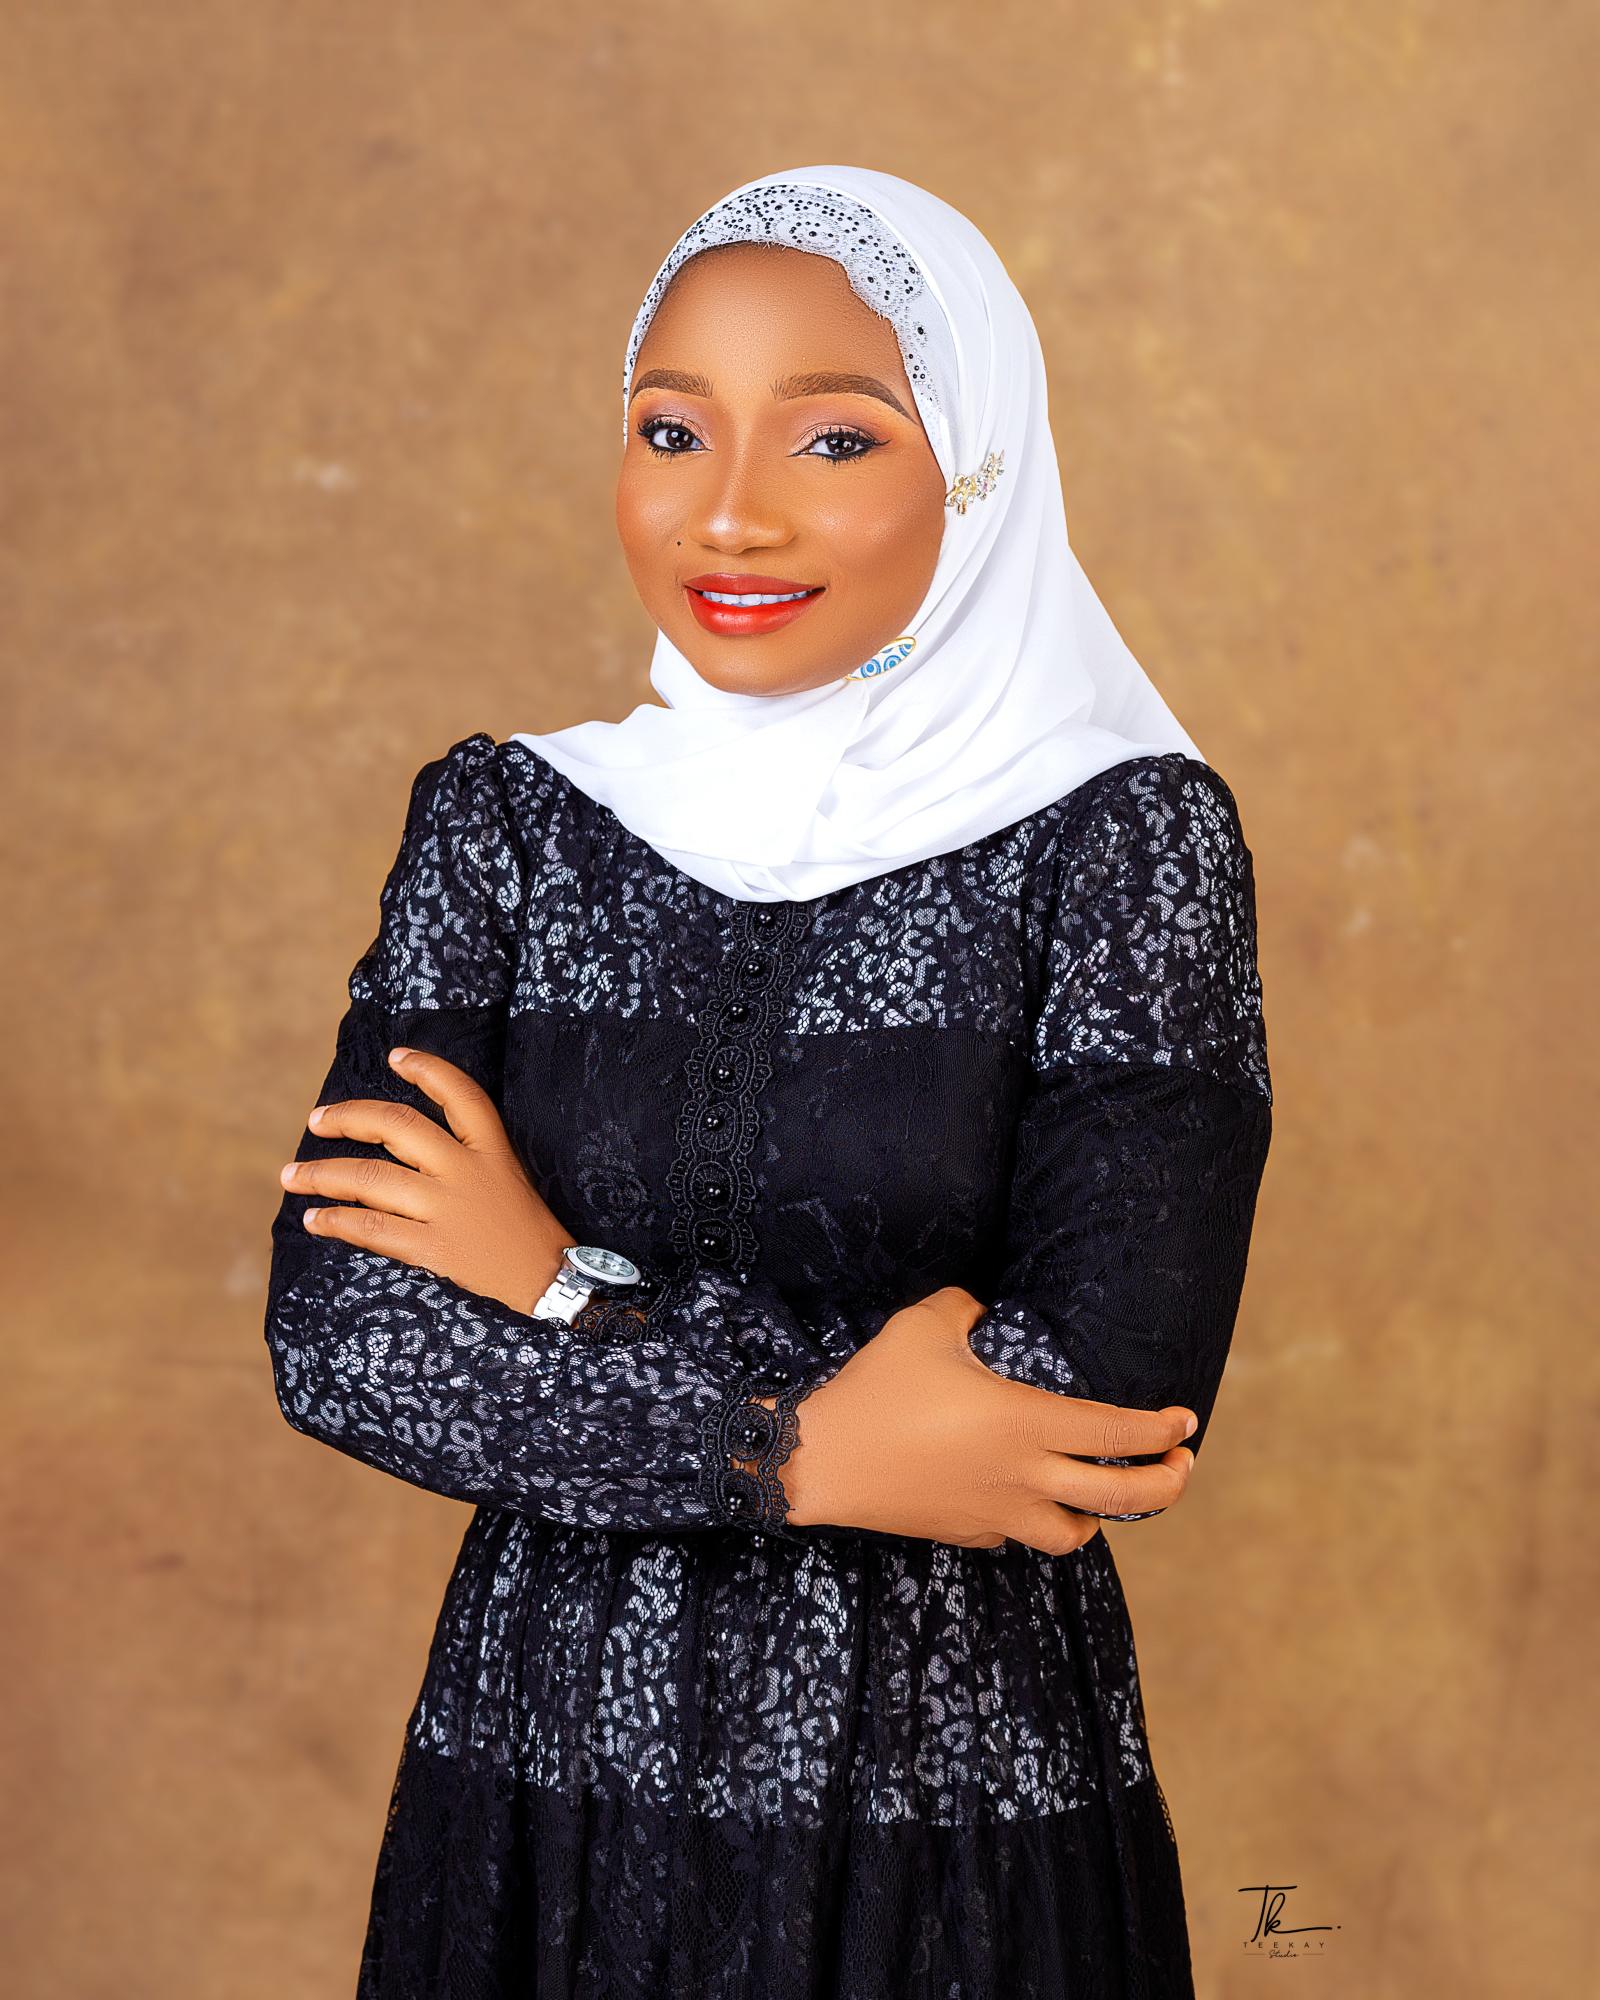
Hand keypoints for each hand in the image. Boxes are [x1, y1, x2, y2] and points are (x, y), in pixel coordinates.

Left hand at [279, 1045, 575, 1314]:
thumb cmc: (527, 1231)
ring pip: (371, 1177)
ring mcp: (449, 1210)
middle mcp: (467, 1172)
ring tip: (291, 1176)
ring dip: (323, 1174)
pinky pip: (372, 1229)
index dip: (426, 1069)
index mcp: (493, 1150)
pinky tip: (315, 1219)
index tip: (394, 1057)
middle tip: (316, 1120)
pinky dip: (337, 1221)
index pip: (460, 1094)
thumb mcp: (509, 1177)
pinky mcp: (435, 1249)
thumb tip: (401, 1141)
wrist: (549, 1284)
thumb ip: (466, 1156)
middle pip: (397, 1125)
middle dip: (348, 1118)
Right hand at [756, 1287, 1196, 1554]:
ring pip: (1076, 1535)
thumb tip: (981, 1304)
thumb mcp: (924, 1326)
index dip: (1161, 1430)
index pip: (1117, 1434)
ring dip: (1102, 1516)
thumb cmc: (877, 1389)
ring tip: (1104, 1495)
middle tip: (1182, 1466)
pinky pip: (1020, 1535)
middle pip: (1123, 1499)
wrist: (822, 1460)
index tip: (1186, 1422)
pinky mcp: (967, 1533)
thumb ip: (965, 1306)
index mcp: (1026, 1423)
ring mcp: (997, 1513)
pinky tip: (1028, 1498)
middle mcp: (1024, 1476)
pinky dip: (1038, 1520)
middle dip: (1167, 1485)